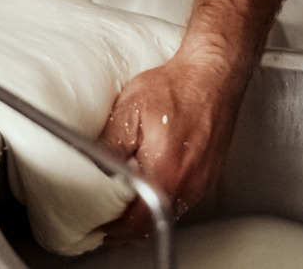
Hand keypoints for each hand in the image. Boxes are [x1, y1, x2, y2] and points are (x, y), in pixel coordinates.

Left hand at [97, 51, 239, 241]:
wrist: (212, 72)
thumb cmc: (176, 86)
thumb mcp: (128, 113)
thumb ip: (107, 148)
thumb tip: (90, 172)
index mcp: (165, 174)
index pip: (134, 224)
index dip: (111, 229)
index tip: (96, 224)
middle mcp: (188, 184)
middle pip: (152, 224)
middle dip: (126, 226)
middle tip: (106, 216)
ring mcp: (202, 181)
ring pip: (168, 212)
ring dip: (146, 211)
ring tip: (126, 198)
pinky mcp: (210, 173)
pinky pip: (183, 197)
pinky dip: (164, 196)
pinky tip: (152, 179)